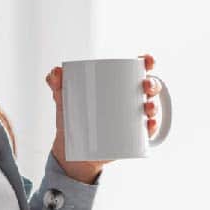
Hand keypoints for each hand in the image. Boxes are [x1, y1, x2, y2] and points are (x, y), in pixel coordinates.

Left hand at [45, 53, 162, 182]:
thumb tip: (55, 73)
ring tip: (147, 108)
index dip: (147, 62)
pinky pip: (148, 133)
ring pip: (151, 109)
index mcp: (118, 84)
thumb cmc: (71, 117)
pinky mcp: (133, 138)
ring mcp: (133, 119)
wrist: (71, 150)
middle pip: (149, 87)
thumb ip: (56, 84)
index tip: (147, 60)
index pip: (137, 69)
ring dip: (154, 106)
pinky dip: (152, 129)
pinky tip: (150, 126)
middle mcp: (130, 99)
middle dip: (153, 84)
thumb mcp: (63, 99)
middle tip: (145, 87)